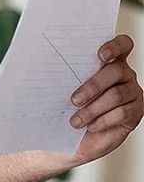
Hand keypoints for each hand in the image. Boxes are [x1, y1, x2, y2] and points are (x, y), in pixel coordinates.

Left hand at [70, 35, 142, 164]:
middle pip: (115, 71)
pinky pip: (122, 113)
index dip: (115, 46)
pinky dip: (103, 120)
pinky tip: (90, 125)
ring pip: (116, 95)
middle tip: (73, 100)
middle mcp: (124, 73)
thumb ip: (68, 75)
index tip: (100, 55)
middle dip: (92, 86)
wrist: (80, 136)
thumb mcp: (68, 88)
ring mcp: (133, 92)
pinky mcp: (136, 111)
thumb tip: (46, 69)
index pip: (122, 44)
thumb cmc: (72, 106)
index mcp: (109, 61)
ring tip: (75, 120)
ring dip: (92, 109)